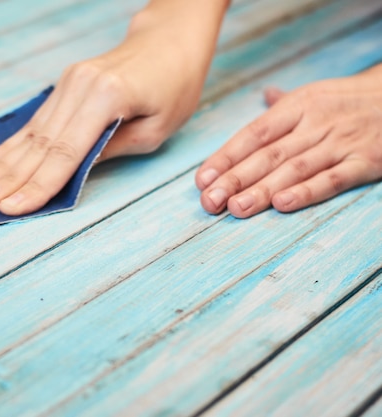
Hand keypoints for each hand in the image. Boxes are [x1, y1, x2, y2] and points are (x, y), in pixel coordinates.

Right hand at [0, 1, 226, 215]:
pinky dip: (12, 144)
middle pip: (40, 143)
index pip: (65, 153)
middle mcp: (80, 87)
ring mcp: (69, 83)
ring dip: (3, 163)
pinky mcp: (64, 84)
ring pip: (31, 133)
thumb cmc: (174, 87)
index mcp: (107, 97)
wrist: (169, 41)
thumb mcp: (156, 129)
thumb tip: (70, 173)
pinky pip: (35, 121)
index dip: (37, 185)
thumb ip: (110, 149)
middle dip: (10, 178)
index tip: (11, 208)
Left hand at [196, 64, 381, 217]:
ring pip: (294, 169)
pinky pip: (333, 178)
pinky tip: (283, 204)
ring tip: (236, 208)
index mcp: (297, 107)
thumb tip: (263, 95)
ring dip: (262, 190)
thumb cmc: (349, 101)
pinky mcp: (366, 162)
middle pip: (267, 155)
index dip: (225, 158)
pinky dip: (308, 191)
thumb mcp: (316, 94)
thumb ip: (285, 104)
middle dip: (235, 180)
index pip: (252, 135)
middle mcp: (314, 124)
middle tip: (210, 202)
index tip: (202, 180)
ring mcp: (339, 143)